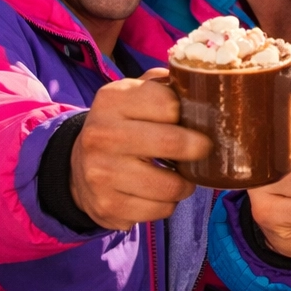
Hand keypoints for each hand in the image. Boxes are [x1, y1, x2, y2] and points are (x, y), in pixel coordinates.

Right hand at [71, 68, 211, 230]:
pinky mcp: (107, 206)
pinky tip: (160, 191)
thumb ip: (169, 83)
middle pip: (172, 143)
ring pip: (170, 185)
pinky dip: (168, 203)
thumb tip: (210, 81)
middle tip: (203, 149)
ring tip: (182, 174)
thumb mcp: (137, 94)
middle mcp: (101, 135)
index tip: (190, 119)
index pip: (169, 104)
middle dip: (199, 148)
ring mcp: (100, 174)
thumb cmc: (125, 125)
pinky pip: (160, 210)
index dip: (188, 113)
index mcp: (112, 100)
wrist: (80, 166)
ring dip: (185, 183)